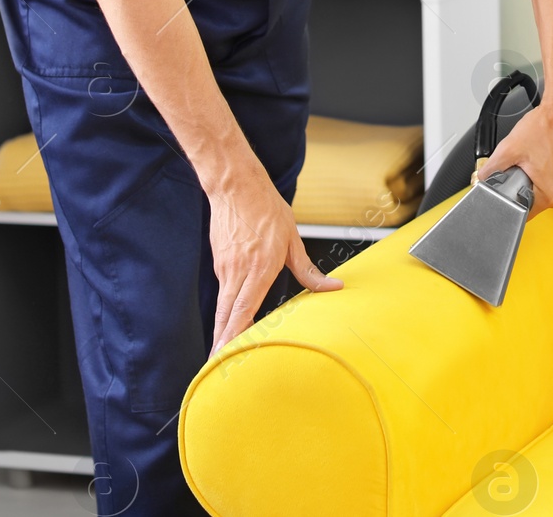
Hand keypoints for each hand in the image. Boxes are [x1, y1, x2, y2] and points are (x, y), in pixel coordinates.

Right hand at [206, 159, 342, 355]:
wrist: (236, 186)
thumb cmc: (267, 209)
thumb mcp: (292, 239)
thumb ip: (308, 270)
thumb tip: (333, 287)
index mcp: (258, 268)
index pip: (244, 309)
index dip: (235, 334)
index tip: (228, 355)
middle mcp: (237, 272)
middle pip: (226, 315)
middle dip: (222, 342)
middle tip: (218, 367)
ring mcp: (225, 268)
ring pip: (222, 306)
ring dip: (222, 330)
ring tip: (222, 354)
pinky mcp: (220, 263)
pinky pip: (223, 292)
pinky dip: (225, 311)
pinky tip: (229, 323)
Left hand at [477, 85, 552, 217]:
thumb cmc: (550, 124)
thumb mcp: (511, 147)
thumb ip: (492, 167)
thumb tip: (483, 177)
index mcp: (550, 195)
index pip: (521, 211)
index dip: (508, 197)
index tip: (508, 182)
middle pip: (532, 199)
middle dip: (522, 182)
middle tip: (524, 161)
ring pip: (543, 186)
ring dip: (535, 174)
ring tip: (537, 154)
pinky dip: (547, 166)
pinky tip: (547, 150)